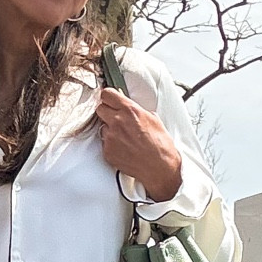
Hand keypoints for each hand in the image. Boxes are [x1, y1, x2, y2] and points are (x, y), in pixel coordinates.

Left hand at [96, 86, 182, 202]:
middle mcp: (117, 122)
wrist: (159, 167)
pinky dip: (111, 144)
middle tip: (115, 117)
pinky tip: (123, 147)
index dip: (108, 96)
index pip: (107, 94)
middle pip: (100, 108)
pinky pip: (104, 142)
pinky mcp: (107, 151)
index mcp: (130, 111)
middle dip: (107, 111)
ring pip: (102, 126)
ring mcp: (111, 137)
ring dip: (110, 129)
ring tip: (124, 137)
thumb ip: (138, 110)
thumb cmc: (160, 146)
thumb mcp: (154, 119)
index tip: (110, 99)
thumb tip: (131, 107)